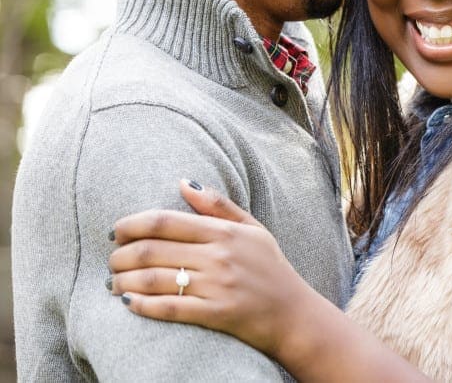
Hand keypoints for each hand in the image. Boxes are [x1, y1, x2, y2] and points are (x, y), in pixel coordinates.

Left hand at [108, 179, 316, 359]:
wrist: (293, 313)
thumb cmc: (270, 268)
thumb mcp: (252, 229)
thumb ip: (218, 205)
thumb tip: (183, 181)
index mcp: (224, 232)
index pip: (164, 221)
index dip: (130, 225)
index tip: (115, 232)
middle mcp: (218, 256)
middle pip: (151, 250)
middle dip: (120, 256)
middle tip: (112, 261)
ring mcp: (217, 286)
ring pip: (153, 280)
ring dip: (123, 282)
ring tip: (113, 283)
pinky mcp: (215, 314)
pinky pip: (169, 308)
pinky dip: (142, 306)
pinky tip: (128, 304)